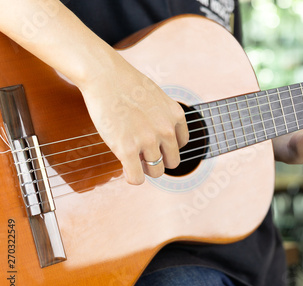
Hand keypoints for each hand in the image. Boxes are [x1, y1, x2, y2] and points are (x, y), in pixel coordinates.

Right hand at [80, 60, 188, 184]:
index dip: (166, 146)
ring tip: (131, 158)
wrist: (103, 74)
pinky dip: (132, 178)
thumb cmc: (125, 82)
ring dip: (144, 168)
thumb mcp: (156, 96)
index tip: (153, 142)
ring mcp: (147, 141)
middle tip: (142, 154)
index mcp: (176, 116)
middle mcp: (165, 130)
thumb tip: (160, 135)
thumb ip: (163, 115)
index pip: (181, 144)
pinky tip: (125, 170)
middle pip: (172, 162)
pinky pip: (136, 178)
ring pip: (156, 171)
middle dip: (158, 160)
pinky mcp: (126, 149)